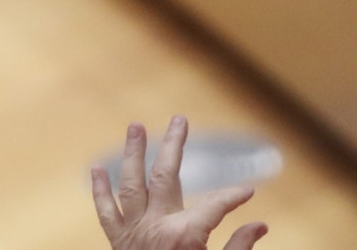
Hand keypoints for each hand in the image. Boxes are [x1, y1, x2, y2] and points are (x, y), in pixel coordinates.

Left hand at [91, 116, 267, 249]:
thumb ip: (239, 249)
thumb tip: (261, 225)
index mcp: (186, 237)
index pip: (216, 204)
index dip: (234, 196)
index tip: (249, 191)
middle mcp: (157, 228)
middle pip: (167, 177)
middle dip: (174, 146)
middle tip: (179, 119)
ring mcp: (134, 234)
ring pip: (131, 185)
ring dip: (132, 154)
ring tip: (134, 127)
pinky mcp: (118, 244)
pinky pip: (107, 213)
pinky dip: (100, 192)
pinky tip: (95, 169)